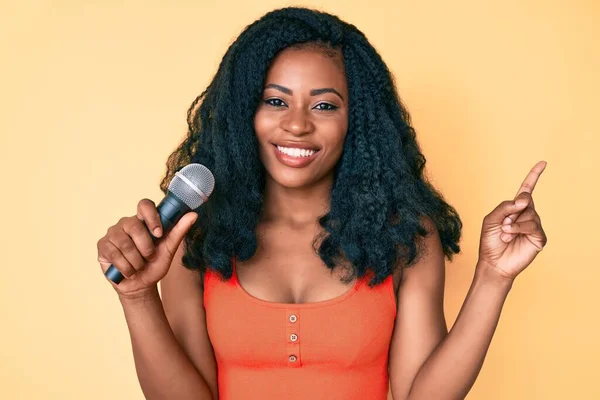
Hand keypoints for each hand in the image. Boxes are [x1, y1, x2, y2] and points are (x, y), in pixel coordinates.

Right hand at [96, 198, 197, 299]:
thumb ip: (179, 231)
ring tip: (139, 266)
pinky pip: (114, 254)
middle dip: (145, 247)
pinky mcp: (103, 246)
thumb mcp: (169, 249)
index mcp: (143, 220)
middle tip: (149, 257)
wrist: (141, 285)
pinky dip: (126, 267)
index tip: (159, 233)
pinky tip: (129, 271)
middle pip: (134, 226)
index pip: (144, 204)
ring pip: (124, 243)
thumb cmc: (154, 264)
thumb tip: (193, 214)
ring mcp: (113, 233)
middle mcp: (127, 223)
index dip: (151, 217)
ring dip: (136, 261)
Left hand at [477, 161, 547, 279]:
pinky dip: (519, 229)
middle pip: (525, 201)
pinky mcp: (539, 237)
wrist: (493, 262)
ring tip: (504, 233)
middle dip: (511, 211)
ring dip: (512, 223)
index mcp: (515, 209)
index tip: (542, 163)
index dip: (534, 176)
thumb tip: (524, 199)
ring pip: (529, 214)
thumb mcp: (490, 219)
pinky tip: (510, 235)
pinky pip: (532, 226)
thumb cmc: (490, 241)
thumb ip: (504, 207)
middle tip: (502, 225)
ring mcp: (534, 226)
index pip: (526, 189)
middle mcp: (527, 215)